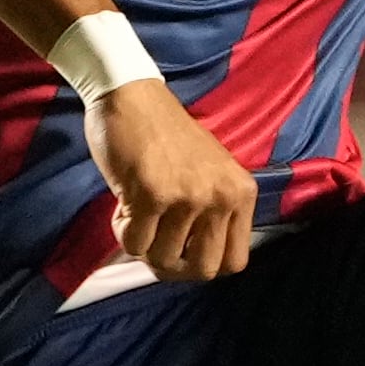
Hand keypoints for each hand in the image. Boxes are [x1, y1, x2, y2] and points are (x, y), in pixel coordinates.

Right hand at [83, 78, 254, 281]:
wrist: (132, 94)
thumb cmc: (166, 134)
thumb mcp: (210, 173)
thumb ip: (213, 214)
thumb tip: (192, 265)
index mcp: (241, 193)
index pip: (234, 262)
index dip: (203, 264)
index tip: (183, 251)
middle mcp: (221, 197)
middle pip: (202, 270)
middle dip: (173, 265)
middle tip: (154, 243)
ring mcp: (188, 197)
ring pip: (163, 258)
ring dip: (143, 244)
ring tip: (137, 212)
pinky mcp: (152, 195)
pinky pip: (135, 243)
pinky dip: (123, 232)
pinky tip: (123, 205)